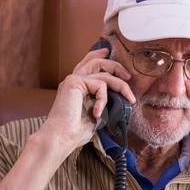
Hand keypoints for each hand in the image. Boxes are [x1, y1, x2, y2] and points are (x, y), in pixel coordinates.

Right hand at [33, 46, 136, 160]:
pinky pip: (100, 84)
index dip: (98, 55)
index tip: (108, 52)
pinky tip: (97, 112)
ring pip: (103, 72)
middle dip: (116, 65)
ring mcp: (73, 80)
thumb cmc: (75, 131)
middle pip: (96, 61)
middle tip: (128, 76)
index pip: (87, 64)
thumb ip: (103, 103)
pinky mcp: (75, 82)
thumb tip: (119, 100)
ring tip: (129, 98)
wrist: (61, 137)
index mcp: (76, 86)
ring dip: (120, 84)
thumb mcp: (96, 114)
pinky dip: (104, 98)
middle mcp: (73, 80)